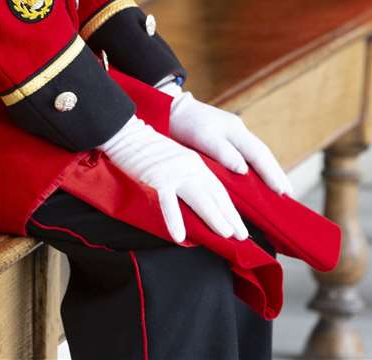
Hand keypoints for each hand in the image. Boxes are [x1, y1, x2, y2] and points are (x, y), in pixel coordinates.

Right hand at [99, 116, 248, 243]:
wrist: (128, 134)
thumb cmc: (150, 151)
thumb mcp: (176, 161)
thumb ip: (188, 178)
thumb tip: (197, 202)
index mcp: (196, 165)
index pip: (219, 191)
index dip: (231, 210)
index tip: (240, 228)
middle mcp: (191, 168)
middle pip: (215, 196)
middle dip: (230, 217)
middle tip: (242, 236)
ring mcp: (175, 173)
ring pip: (199, 198)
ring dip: (214, 217)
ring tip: (225, 234)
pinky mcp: (157, 178)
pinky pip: (167, 202)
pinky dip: (174, 220)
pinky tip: (179, 237)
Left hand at [162, 86, 291, 195]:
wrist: (170, 110)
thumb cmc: (184, 124)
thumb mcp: (202, 137)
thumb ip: (223, 152)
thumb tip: (245, 170)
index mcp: (236, 130)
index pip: (259, 155)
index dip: (271, 173)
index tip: (282, 191)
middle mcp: (239, 131)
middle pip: (264, 154)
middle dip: (277, 173)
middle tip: (289, 193)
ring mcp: (234, 134)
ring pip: (257, 154)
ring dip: (269, 171)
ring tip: (280, 189)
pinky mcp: (226, 139)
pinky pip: (248, 154)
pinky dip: (257, 167)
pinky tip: (258, 178)